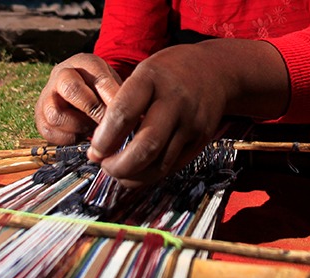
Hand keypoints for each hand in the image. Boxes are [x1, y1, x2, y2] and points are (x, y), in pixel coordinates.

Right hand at [35, 53, 121, 144]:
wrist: (77, 91)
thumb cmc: (99, 89)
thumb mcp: (112, 84)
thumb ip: (119, 96)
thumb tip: (134, 116)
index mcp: (83, 63)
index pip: (98, 77)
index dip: (112, 97)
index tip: (124, 112)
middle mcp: (60, 76)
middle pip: (71, 90)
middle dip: (93, 110)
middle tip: (107, 123)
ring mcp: (47, 97)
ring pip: (56, 116)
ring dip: (80, 127)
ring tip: (94, 129)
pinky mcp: (40, 118)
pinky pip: (50, 132)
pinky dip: (70, 137)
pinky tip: (83, 134)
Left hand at [87, 39, 288, 187]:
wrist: (214, 70)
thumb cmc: (167, 72)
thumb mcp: (142, 73)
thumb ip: (121, 103)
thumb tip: (98, 142)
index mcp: (151, 79)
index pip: (123, 114)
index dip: (104, 139)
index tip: (94, 151)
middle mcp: (174, 101)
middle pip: (146, 146)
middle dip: (119, 165)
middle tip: (104, 165)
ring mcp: (191, 122)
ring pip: (160, 163)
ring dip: (132, 175)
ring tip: (116, 171)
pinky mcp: (200, 139)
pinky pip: (172, 166)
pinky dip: (150, 175)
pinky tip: (136, 172)